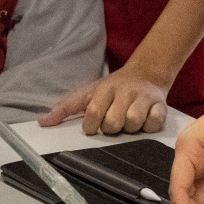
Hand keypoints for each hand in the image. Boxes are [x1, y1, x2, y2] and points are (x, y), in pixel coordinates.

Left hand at [39, 63, 169, 135]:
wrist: (146, 73)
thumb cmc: (113, 89)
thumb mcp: (88, 93)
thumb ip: (66, 108)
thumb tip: (42, 122)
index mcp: (104, 88)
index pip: (93, 112)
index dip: (91, 125)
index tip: (93, 126)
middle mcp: (124, 91)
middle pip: (113, 123)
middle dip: (111, 128)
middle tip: (113, 123)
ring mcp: (143, 98)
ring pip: (133, 124)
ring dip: (129, 129)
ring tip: (128, 122)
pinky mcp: (161, 105)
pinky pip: (153, 124)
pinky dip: (148, 127)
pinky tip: (144, 121)